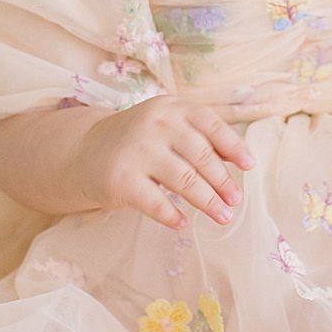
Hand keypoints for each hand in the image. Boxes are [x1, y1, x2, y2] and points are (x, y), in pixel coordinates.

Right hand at [76, 95, 254, 231]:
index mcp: (172, 108)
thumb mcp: (167, 126)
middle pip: (201, 156)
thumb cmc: (138, 141)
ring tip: (222, 216)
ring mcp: (137, 150)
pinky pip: (154, 202)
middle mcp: (156, 124)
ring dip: (207, 202)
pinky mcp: (120, 178)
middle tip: (234, 201)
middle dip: (223, 182)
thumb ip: (199, 137)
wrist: (83, 151)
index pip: (211, 124)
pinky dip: (171, 215)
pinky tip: (181, 224)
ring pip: (184, 180)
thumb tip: (238, 160)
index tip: (248, 167)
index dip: (233, 146)